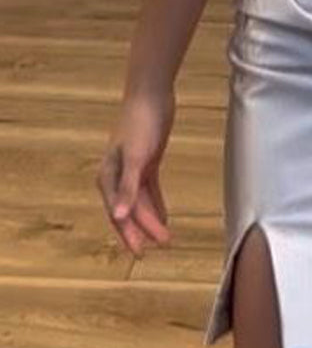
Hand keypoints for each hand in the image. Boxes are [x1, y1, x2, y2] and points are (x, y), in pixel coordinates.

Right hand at [96, 89, 174, 257]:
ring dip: (152, 219)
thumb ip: (129, 189)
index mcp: (109, 177)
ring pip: (141, 202)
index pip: (119, 214)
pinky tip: (164, 217)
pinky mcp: (147, 161)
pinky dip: (156, 204)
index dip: (129, 234)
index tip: (141, 252)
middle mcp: (118, 176)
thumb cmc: (140, 125)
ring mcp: (132, 168)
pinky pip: (150, 190)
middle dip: (144, 230)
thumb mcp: (136, 158)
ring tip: (166, 237)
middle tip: (161, 246)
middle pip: (130, 210)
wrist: (151, 95)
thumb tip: (118, 217)